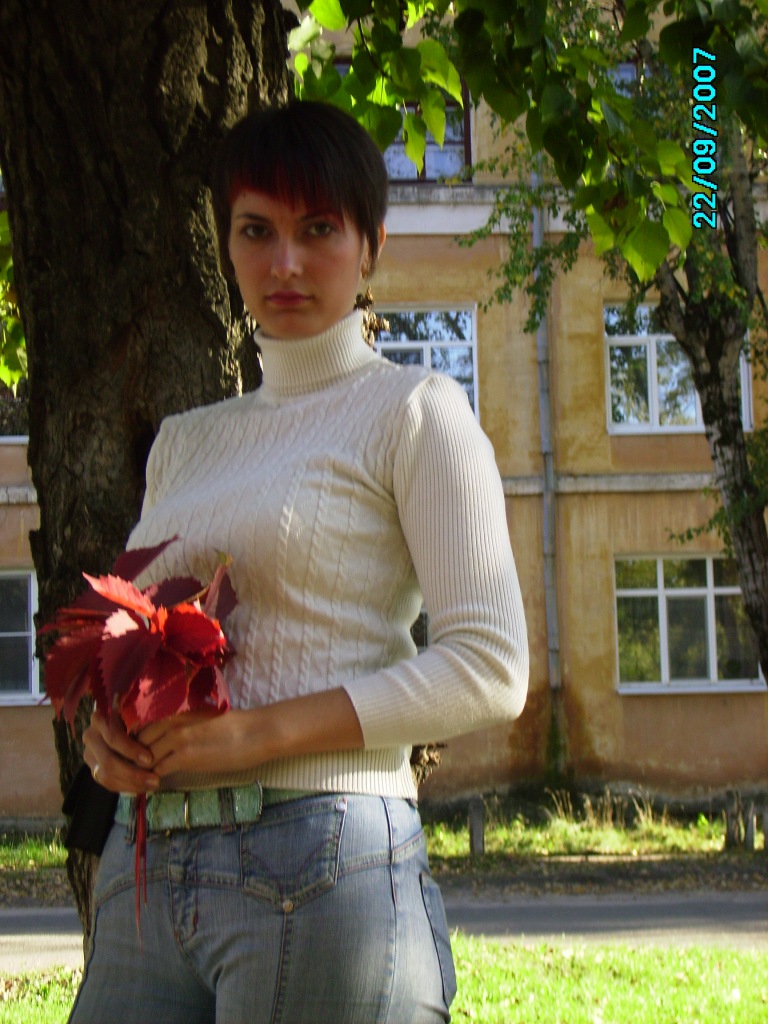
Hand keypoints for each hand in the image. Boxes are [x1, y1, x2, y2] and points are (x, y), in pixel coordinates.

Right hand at [83, 710, 159, 793]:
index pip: (112, 737)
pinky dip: (125, 787)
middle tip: (155, 780)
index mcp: (101, 718)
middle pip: (108, 761)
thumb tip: (159, 731)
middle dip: (133, 773)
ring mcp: (89, 753)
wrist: (120, 722)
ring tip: (151, 786)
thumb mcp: (137, 713)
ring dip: (130, 784)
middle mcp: (91, 736)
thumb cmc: (135, 715)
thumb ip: (143, 722)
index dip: (130, 750)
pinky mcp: (93, 767)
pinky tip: (142, 787)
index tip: (149, 759)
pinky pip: (107, 782)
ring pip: (105, 776)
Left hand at [138, 708, 256, 779]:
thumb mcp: (203, 717)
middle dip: (134, 757)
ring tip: (144, 779)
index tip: (138, 753)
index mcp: (177, 709)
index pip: (142, 725)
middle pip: (137, 741)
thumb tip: (170, 735)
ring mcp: (177, 737)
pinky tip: (156, 784)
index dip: (136, 741)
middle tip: (137, 770)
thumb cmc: (236, 725)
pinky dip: (154, 779)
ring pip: (144, 757)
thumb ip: (183, 722)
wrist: (257, 732)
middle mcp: (173, 720)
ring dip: (142, 770)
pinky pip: (157, 770)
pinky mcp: (185, 756)